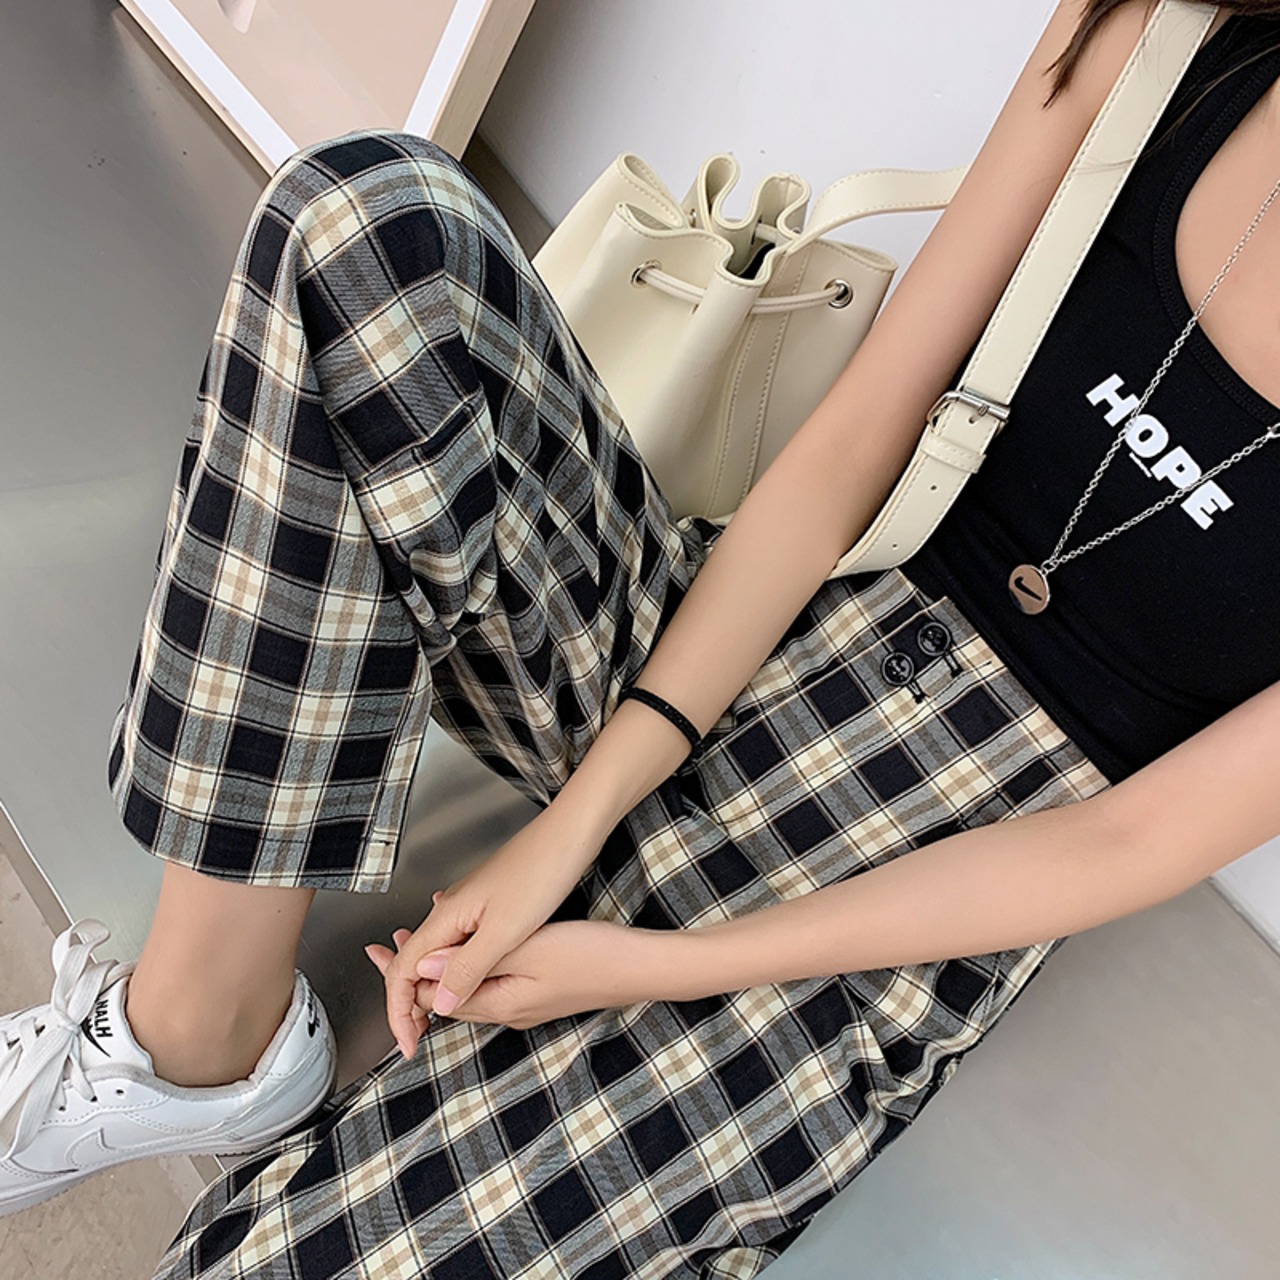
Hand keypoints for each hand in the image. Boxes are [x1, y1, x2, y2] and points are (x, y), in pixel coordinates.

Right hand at [363, 804, 605, 1057]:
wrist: (569, 833)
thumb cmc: (542, 873)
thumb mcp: (505, 931)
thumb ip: (467, 968)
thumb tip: (438, 1004)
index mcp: (449, 917)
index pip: (404, 971)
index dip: (400, 1011)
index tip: (408, 1043)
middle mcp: (452, 909)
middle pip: (414, 962)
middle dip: (408, 1001)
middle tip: (410, 1035)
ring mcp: (470, 903)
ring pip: (436, 950)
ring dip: (426, 981)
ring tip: (418, 1008)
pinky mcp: (489, 901)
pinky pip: (457, 939)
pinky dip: (449, 961)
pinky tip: (453, 963)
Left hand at [369, 919, 653, 1030]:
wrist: (642, 968)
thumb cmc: (591, 955)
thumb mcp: (527, 950)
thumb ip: (472, 961)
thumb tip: (422, 970)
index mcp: (497, 1003)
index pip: (433, 995)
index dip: (400, 973)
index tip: (376, 951)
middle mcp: (506, 1011)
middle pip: (445, 995)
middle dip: (412, 972)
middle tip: (381, 951)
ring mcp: (525, 1004)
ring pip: (467, 988)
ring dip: (438, 967)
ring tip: (415, 946)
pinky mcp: (540, 992)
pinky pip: (489, 981)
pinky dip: (466, 964)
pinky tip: (468, 947)